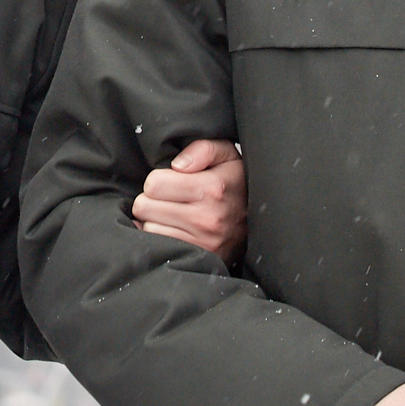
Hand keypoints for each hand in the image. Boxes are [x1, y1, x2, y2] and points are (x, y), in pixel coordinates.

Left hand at [133, 138, 246, 260]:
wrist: (259, 222)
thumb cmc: (235, 183)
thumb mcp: (226, 155)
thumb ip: (203, 149)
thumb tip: (178, 165)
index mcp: (213, 188)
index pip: (154, 183)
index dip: (157, 179)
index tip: (169, 182)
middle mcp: (207, 217)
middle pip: (144, 206)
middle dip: (151, 199)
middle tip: (168, 199)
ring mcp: (203, 241)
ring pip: (149, 227)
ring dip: (155, 220)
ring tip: (173, 214)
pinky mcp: (199, 256)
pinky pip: (159, 245)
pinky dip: (162, 236)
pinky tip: (175, 229)